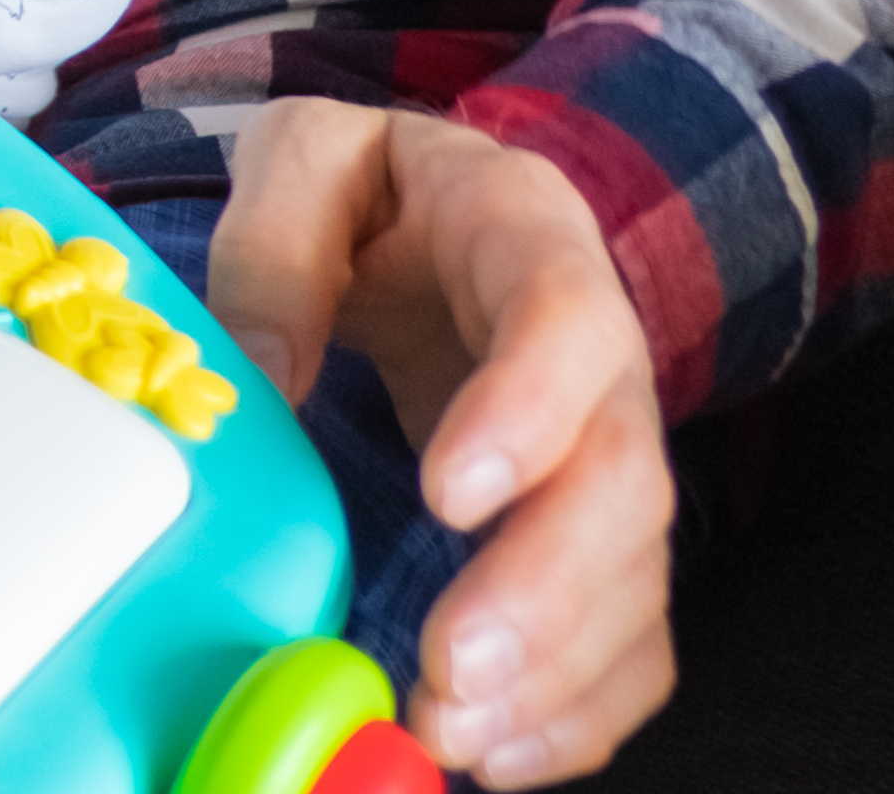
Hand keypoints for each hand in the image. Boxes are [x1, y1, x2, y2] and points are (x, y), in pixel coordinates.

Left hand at [208, 101, 677, 785]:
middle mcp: (598, 354)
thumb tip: (260, 378)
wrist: (442, 210)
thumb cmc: (371, 188)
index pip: (564, 320)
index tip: (449, 497)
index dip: (525, 413)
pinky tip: (501, 756)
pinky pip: (627, 634)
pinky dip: (577, 710)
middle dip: (546, 588)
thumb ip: (277, 247)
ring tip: (455, 731)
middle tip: (452, 667)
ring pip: (633, 575)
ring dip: (556, 672)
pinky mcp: (592, 531)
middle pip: (623, 479)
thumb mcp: (307, 160)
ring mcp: (606, 449)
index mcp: (530, 234)